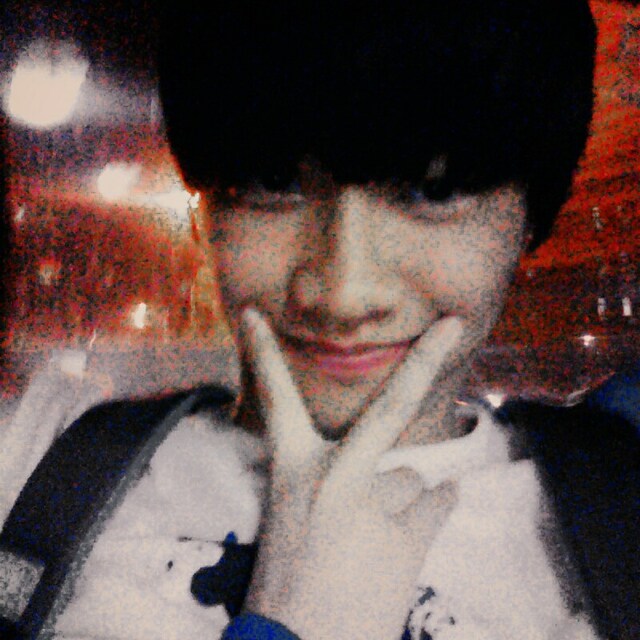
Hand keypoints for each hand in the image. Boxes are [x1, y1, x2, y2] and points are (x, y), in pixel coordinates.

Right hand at [241, 309, 462, 639]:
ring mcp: (374, 506)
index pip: (275, 400)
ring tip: (369, 544)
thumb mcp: (296, 515)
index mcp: (292, 470)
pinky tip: (404, 543)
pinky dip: (431, 513)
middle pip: (391, 408)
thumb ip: (345, 479)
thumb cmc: (292, 578)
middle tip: (453, 323)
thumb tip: (417, 470)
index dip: (263, 354)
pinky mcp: (408, 540)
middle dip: (424, 358)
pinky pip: (438, 501)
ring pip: (409, 478)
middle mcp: (334, 477)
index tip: (253, 313)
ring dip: (398, 504)